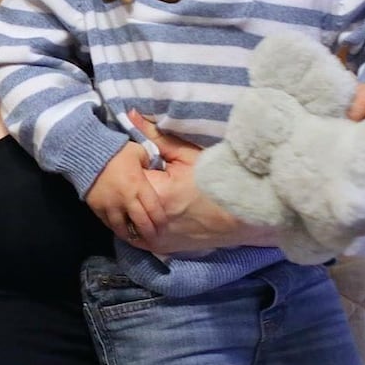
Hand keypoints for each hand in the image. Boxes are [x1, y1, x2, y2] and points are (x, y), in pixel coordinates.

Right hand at [83, 141, 165, 248]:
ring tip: (136, 240)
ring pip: (123, 227)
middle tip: (154, 241)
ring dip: (131, 235)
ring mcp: (110, 205)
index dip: (160, 221)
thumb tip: (156, 168)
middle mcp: (126, 199)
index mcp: (139, 185)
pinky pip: (107, 222)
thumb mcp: (139, 151)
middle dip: (149, 234)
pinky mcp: (97, 207)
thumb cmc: (117, 150)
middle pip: (141, 222)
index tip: (164, 228)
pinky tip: (120, 231)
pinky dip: (115, 228)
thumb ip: (150, 162)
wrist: (87, 153)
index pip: (154, 210)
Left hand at [130, 109, 278, 252]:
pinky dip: (136, 223)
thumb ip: (154, 137)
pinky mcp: (159, 248)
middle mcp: (150, 221)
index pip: (123, 175)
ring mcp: (154, 239)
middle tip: (139, 177)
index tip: (138, 161)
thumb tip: (129, 115)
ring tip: (141, 194)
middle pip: (121, 200)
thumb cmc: (217, 179)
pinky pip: (135, 236)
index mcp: (156, 193)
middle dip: (125, 187)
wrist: (243, 214)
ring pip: (125, 220)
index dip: (128, 165)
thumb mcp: (187, 154)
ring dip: (128, 206)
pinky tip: (145, 211)